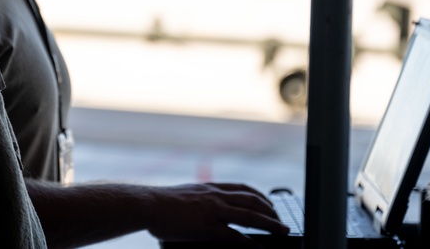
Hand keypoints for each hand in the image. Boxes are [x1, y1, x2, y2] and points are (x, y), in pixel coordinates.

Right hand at [145, 182, 289, 243]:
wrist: (148, 204)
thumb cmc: (160, 203)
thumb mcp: (185, 193)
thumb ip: (200, 199)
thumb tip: (205, 208)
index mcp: (210, 187)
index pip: (242, 188)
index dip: (259, 196)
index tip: (269, 202)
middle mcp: (215, 196)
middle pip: (251, 200)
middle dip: (270, 209)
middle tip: (281, 220)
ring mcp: (213, 211)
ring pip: (249, 215)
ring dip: (269, 223)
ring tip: (281, 231)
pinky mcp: (207, 227)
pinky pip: (234, 235)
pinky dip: (249, 242)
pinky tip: (258, 247)